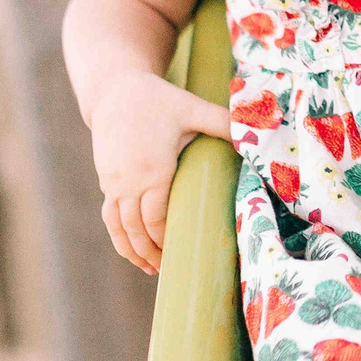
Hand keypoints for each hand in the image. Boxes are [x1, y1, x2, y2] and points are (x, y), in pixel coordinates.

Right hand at [92, 71, 231, 274]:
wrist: (115, 91)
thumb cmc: (159, 100)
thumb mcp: (193, 108)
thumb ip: (223, 122)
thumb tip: (255, 131)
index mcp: (153, 170)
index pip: (157, 217)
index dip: (167, 239)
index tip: (183, 253)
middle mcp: (129, 181)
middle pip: (138, 229)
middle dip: (154, 252)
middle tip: (174, 269)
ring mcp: (113, 183)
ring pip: (120, 228)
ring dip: (134, 251)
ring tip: (152, 269)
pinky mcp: (105, 181)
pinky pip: (109, 218)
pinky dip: (119, 239)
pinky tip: (132, 251)